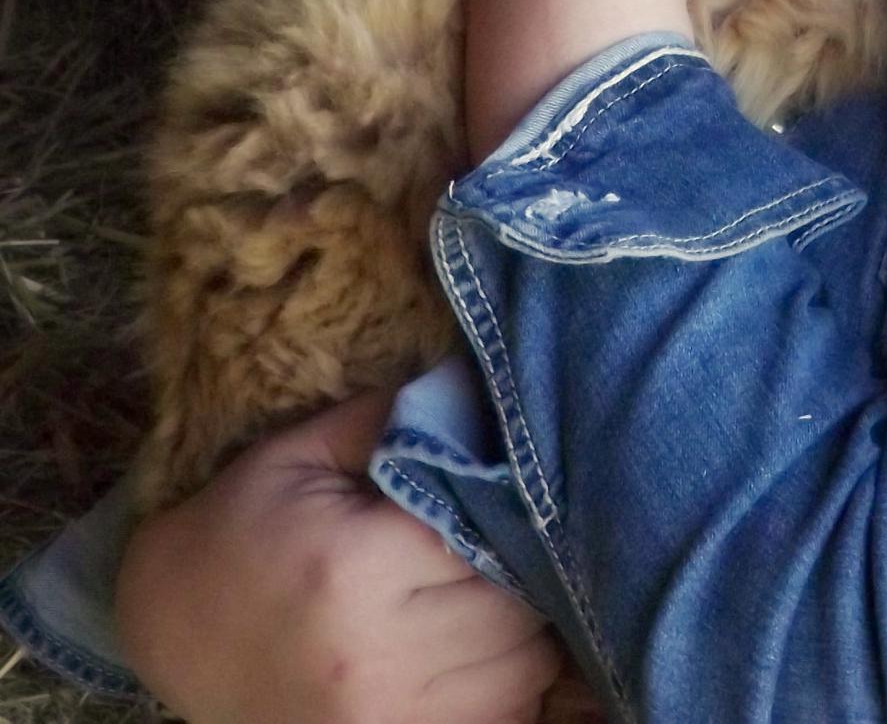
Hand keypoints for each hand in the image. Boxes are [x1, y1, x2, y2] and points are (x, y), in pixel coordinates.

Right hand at [116, 391, 562, 723]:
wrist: (172, 631)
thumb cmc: (240, 529)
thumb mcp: (298, 453)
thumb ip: (391, 417)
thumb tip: (478, 384)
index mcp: (356, 569)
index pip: (492, 534)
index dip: (515, 508)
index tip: (509, 489)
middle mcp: (376, 657)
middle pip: (520, 608)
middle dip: (527, 566)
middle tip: (506, 535)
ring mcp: (386, 720)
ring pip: (525, 669)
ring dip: (527, 625)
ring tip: (495, 588)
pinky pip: (501, 715)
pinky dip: (509, 679)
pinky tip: (483, 643)